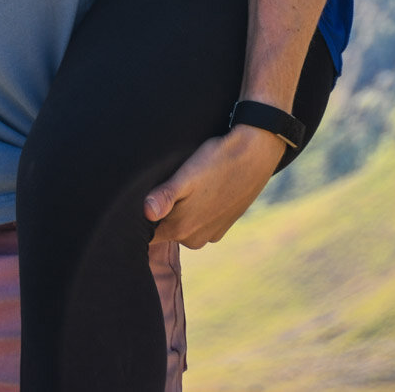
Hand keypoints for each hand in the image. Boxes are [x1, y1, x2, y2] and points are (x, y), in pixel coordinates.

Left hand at [143, 125, 285, 248]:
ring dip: (178, 209)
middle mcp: (194, 239)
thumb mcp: (187, 176)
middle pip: (164, 228)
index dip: (139, 217)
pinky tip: (200, 189)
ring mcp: (210, 234)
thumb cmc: (217, 161)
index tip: (138, 197)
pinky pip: (199, 221)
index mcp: (181, 230)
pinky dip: (196, 208)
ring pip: (182, 224)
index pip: (148, 232)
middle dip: (159, 211)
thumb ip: (165, 196)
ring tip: (182, 184)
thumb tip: (146, 213)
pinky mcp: (223, 225)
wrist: (255, 155)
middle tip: (161, 183)